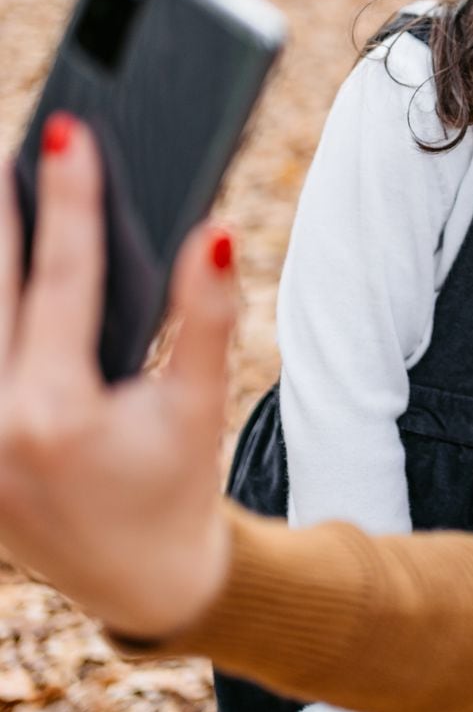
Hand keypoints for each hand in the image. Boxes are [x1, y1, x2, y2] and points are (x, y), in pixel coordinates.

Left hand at [0, 114, 234, 638]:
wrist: (142, 577)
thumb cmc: (177, 483)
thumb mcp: (200, 401)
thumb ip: (206, 315)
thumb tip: (213, 232)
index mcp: (54, 411)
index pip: (59, 278)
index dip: (71, 199)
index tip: (70, 134)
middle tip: (12, 149)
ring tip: (1, 199)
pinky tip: (2, 275)